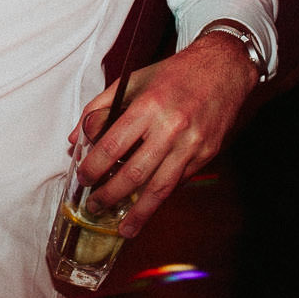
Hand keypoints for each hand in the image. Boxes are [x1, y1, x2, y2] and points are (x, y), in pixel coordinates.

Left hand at [71, 31, 257, 236]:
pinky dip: (161, 195)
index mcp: (149, 106)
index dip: (94, 166)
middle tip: (95, 206)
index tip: (83, 178)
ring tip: (124, 228)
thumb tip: (75, 138)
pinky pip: (179, 181)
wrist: (223, 69)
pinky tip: (148, 206)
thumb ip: (100, 108)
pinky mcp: (207, 154)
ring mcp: (193, 144)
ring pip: (162, 187)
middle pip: (136, 173)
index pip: (113, 145)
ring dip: (140, 212)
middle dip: (111, 195)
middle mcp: (172, 127)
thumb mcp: (133, 81)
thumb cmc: (173, 74)